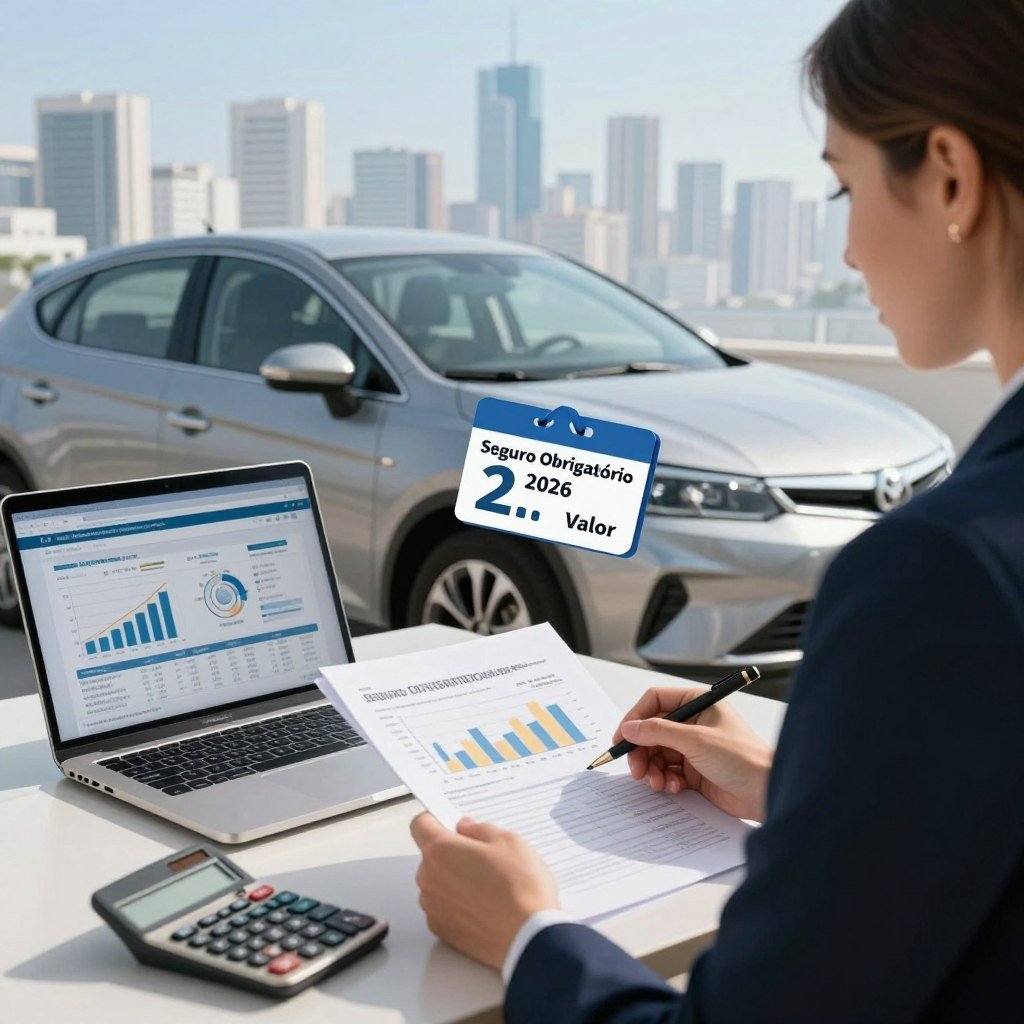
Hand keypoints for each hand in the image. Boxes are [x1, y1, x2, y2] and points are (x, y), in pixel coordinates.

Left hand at [410, 812, 558, 969]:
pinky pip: (442, 908)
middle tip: (483, 858)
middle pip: (431, 856)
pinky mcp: (442, 931)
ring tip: (488, 886)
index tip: (451, 824)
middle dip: (451, 853)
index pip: (420, 825)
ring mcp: (433, 908)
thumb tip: (466, 828)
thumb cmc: (521, 889)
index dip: (435, 821)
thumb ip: (480, 829)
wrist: (530, 938)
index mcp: (441, 851)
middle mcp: (429, 879)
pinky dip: (457, 905)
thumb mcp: (509, 841)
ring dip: (453, 880)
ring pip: (437, 883)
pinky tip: (484, 907)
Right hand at [616, 685, 773, 820]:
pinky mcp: (695, 771)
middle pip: (652, 730)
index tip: (622, 737)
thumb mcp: (696, 741)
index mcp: (699, 703)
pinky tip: (674, 788)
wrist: (767, 794)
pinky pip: (668, 772)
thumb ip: (658, 732)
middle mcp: (694, 723)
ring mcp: (693, 747)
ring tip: (657, 783)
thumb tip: (629, 727)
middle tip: (636, 769)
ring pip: (657, 753)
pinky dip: (665, 781)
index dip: (635, 718)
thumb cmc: (744, 759)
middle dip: (642, 750)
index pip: (656, 701)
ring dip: (652, 769)